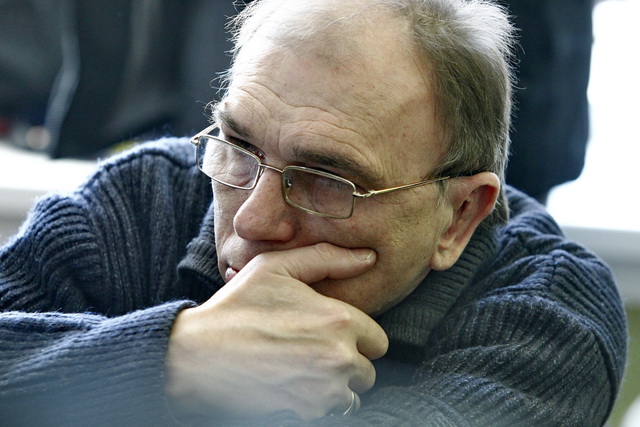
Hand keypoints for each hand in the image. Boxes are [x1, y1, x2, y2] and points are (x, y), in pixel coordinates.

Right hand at [165, 243, 388, 419]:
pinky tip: (294, 384)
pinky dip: (319, 402)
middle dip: (349, 361)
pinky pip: (333, 411)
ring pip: (351, 393)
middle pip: (368, 369)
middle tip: (314, 350)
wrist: (197, 356)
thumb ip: (326, 258)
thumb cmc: (236, 306)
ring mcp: (325, 390)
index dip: (356, 335)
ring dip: (336, 384)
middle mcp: (340, 357)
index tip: (330, 332)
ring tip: (302, 367)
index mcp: (339, 320)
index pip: (378, 339)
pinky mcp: (309, 413)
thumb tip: (368, 257)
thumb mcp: (276, 267)